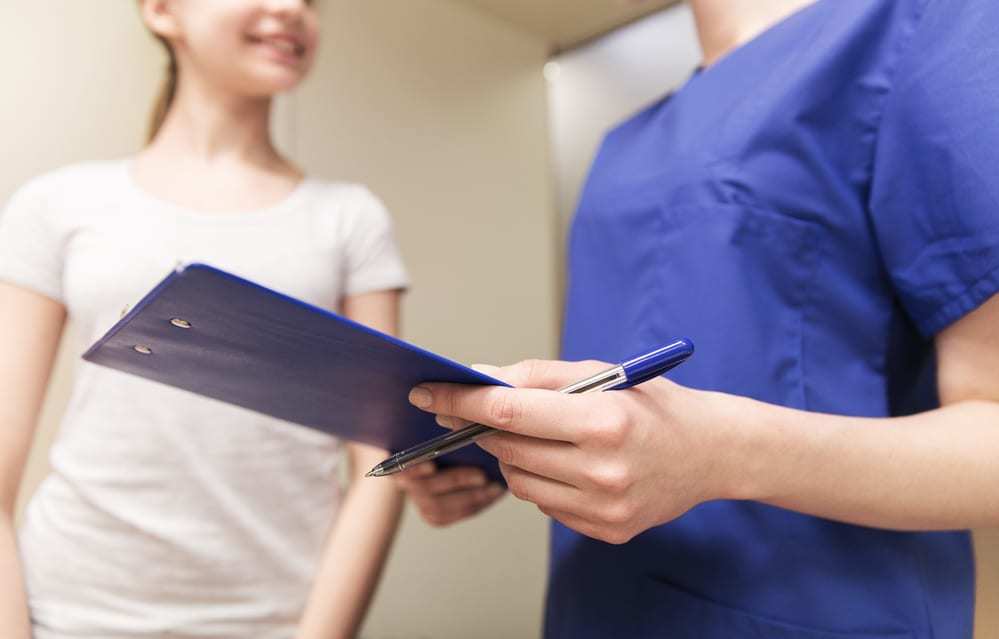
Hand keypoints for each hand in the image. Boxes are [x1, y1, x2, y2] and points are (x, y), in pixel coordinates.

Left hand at [407, 359, 746, 543]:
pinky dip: (540, 481)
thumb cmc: (654, 404)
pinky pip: (545, 505)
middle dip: (485, 426)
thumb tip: (479, 379)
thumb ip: (537, 375)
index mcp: (604, 421)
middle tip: (477, 411)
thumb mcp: (602, 373)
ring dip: (511, 455)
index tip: (427, 393)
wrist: (712, 452)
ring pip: (520, 481)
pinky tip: (563, 463)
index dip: (461, 401)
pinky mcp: (607, 531)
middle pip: (508, 448)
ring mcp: (606, 507)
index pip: (509, 411)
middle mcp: (604, 469)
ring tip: (535, 436)